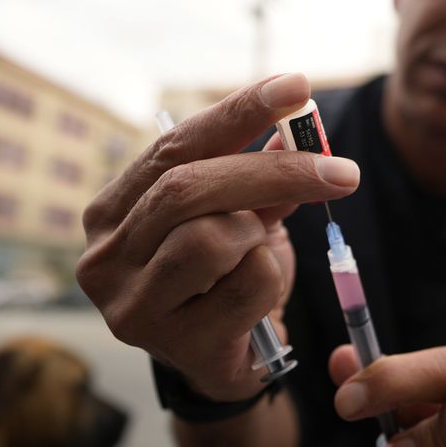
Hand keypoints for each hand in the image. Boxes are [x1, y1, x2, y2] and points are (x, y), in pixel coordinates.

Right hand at [77, 73, 359, 401]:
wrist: (228, 360)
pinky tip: (261, 294)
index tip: (296, 86)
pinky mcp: (174, 345)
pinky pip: (246, 284)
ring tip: (265, 245)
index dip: (237, 112)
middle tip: (339, 169)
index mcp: (113, 211)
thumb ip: (259, 176)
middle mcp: (106, 257)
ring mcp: (132, 306)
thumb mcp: (242, 216)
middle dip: (273, 170)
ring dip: (261, 232)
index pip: (173, 146)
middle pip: (189, 188)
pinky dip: (272, 276)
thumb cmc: (227, 278)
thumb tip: (297, 125)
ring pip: (211, 237)